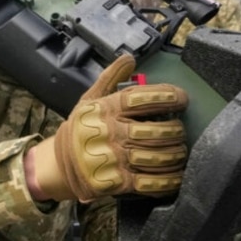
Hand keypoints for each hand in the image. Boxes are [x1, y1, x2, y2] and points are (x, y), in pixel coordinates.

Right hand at [27, 54, 187, 201]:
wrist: (58, 164)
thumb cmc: (80, 128)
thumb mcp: (89, 99)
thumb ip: (110, 78)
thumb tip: (129, 58)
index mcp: (105, 110)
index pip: (141, 99)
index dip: (166, 96)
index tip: (182, 97)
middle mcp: (111, 133)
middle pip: (155, 131)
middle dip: (176, 130)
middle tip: (181, 129)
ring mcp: (115, 159)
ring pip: (157, 156)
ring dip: (176, 153)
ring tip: (181, 150)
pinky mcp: (118, 182)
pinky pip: (150, 182)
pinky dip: (168, 180)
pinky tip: (177, 175)